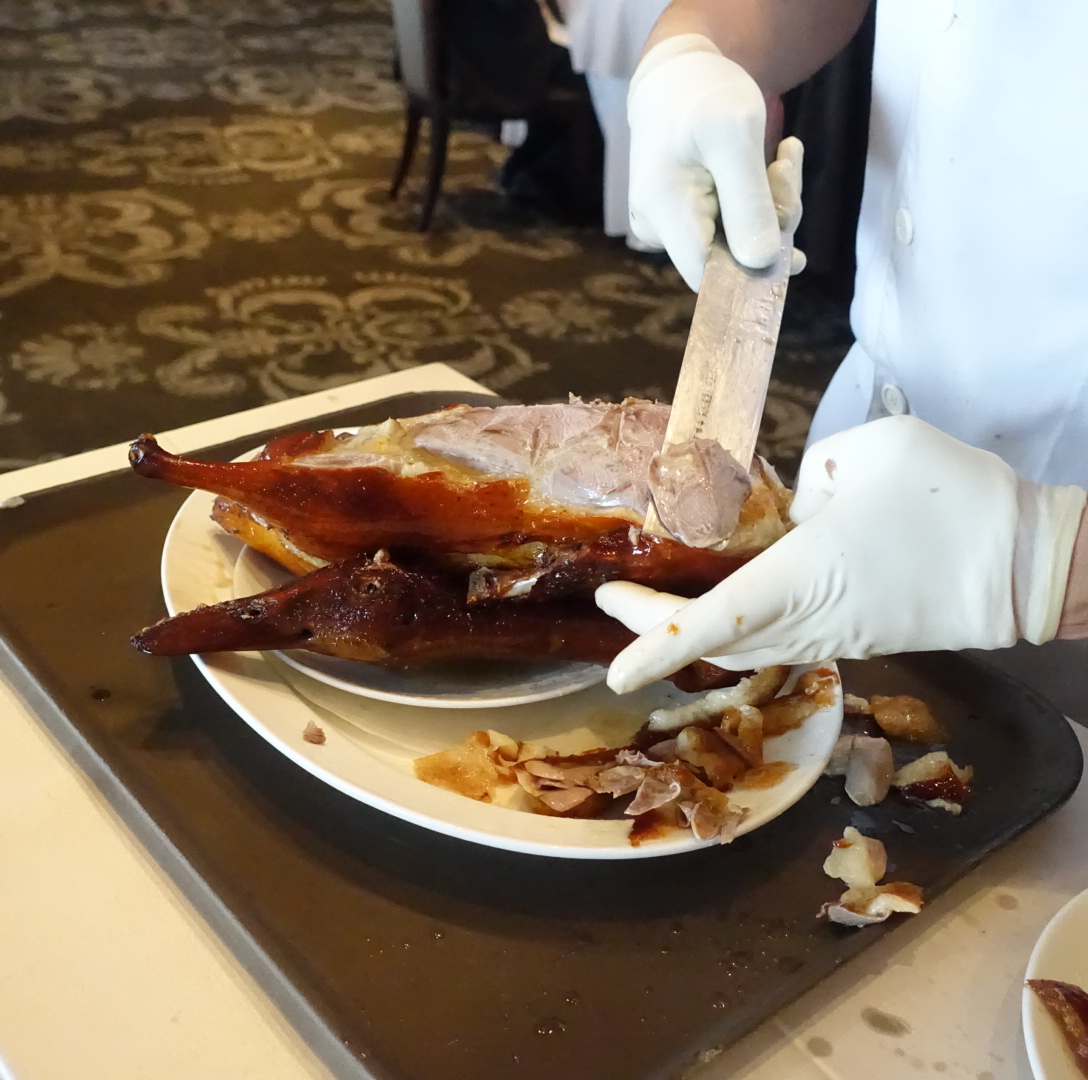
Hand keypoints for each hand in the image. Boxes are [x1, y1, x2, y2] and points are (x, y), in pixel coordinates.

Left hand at [599, 417, 1086, 692]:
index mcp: (802, 575)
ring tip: (658, 603)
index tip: (611, 669)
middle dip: (656, 629)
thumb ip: (813, 476)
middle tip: (614, 600)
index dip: (655, 643)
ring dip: (696, 634)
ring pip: (747, 650)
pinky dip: (739, 631)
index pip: (712, 620)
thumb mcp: (870, 452)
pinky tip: (732, 600)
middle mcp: (810, 619)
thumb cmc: (951, 500)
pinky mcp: (855, 636)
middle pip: (718, 642)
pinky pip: (781, 643)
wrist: (1030, 565)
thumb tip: (795, 506)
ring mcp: (834, 637)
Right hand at [627, 34, 805, 290]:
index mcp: (664, 213)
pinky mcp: (686, 219)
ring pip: (738, 242)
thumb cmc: (704, 95)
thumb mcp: (735, 134)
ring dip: (774, 205)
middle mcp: (659, 230)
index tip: (795, 254)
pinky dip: (763, 201)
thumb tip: (762, 264)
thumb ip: (748, 202)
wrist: (679, 76)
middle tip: (786, 166)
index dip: (752, 275)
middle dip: (773, 221)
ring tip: (782, 157)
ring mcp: (671, 227)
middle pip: (730, 259)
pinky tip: (772, 165)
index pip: (708, 277)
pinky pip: (734, 227)